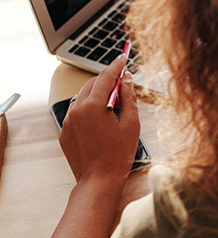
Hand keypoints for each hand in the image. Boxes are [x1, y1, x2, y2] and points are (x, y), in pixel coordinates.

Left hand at [59, 54, 140, 186]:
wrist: (99, 179)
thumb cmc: (117, 154)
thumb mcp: (131, 123)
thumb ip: (128, 97)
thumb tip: (126, 80)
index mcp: (94, 106)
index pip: (106, 76)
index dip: (116, 65)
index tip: (123, 57)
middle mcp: (77, 110)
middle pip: (92, 84)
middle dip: (107, 80)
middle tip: (123, 83)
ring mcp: (69, 121)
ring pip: (83, 97)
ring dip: (97, 94)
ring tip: (113, 105)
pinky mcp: (65, 131)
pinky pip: (77, 112)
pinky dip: (89, 109)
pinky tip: (102, 120)